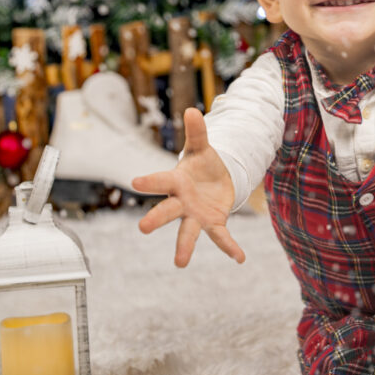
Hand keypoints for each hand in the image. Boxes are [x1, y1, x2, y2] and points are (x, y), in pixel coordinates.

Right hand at [133, 107, 245, 266]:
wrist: (213, 181)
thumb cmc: (202, 164)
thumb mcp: (202, 147)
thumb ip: (197, 132)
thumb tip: (192, 110)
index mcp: (177, 181)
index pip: (161, 181)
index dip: (150, 181)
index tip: (135, 182)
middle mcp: (182, 202)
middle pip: (167, 210)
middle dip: (156, 218)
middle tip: (143, 228)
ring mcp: (196, 215)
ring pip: (188, 231)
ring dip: (184, 247)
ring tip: (180, 263)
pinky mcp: (213, 223)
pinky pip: (220, 237)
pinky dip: (229, 247)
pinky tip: (240, 258)